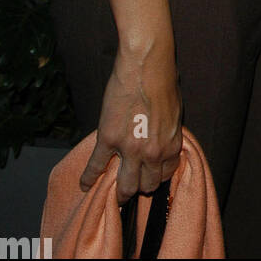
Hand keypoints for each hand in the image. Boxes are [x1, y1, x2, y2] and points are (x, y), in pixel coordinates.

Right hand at [81, 46, 182, 203]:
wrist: (147, 65)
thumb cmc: (164, 81)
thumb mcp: (175, 112)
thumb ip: (167, 133)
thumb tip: (161, 141)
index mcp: (171, 145)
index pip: (164, 175)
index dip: (156, 177)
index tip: (149, 177)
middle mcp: (152, 152)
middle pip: (146, 185)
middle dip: (139, 188)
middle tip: (131, 188)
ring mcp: (130, 148)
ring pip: (125, 185)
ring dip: (120, 192)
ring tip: (114, 195)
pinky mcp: (109, 139)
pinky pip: (96, 166)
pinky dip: (89, 178)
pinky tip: (85, 185)